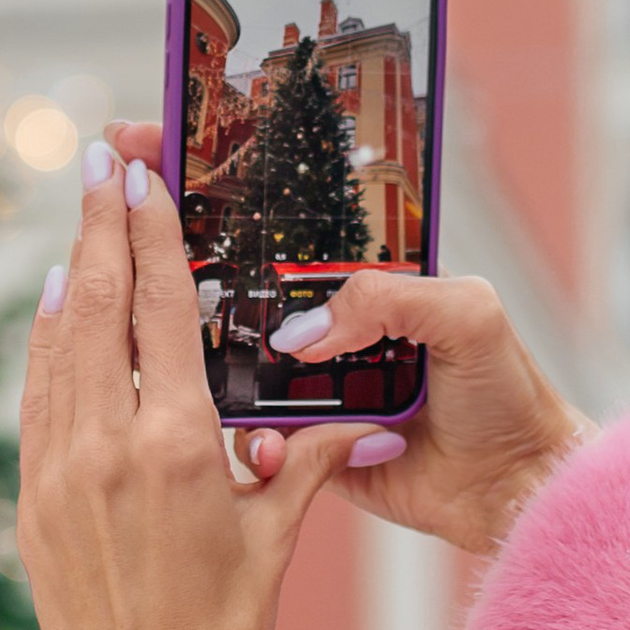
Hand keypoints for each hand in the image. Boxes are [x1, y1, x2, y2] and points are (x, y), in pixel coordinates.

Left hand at [18, 139, 376, 629]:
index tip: (139, 176)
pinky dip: (45, 346)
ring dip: (70, 276)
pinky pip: (34, 400)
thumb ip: (309, 463)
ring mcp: (58, 473)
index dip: (151, 234)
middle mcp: (107, 448)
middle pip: (99, 306)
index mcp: (177, 447)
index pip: (163, 310)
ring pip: (57, 346)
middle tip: (95, 159)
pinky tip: (55, 312)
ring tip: (80, 222)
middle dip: (98, 225)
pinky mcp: (31, 502)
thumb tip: (365, 421)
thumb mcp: (277, 537)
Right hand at [103, 123, 588, 563]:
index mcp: (358, 273)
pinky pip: (247, 434)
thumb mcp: (464, 313)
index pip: (276, 212)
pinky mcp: (299, 444)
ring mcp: (304, 381)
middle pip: (229, 274)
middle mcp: (322, 320)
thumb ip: (387, 298)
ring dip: (190, 349)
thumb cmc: (505, 391)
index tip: (151, 140)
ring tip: (154, 333)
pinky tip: (267, 446)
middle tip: (114, 204)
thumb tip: (302, 334)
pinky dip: (245, 438)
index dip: (213, 174)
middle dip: (165, 240)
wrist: (515, 489)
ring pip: (222, 355)